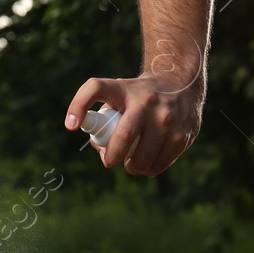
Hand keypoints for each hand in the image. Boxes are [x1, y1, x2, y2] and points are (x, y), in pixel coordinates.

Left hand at [64, 69, 203, 175]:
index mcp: (124, 89)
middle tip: (111, 160)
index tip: (71, 125)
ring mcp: (167, 119)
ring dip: (133, 168)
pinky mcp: (182, 135)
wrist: (181, 83)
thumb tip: (89, 139)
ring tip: (131, 163)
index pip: (95, 88)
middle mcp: (147, 102)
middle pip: (123, 138)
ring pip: (142, 159)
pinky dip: (150, 169)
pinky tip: (148, 163)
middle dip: (113, 157)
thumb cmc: (138, 94)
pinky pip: (160, 164)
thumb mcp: (117, 91)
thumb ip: (99, 111)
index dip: (78, 105)